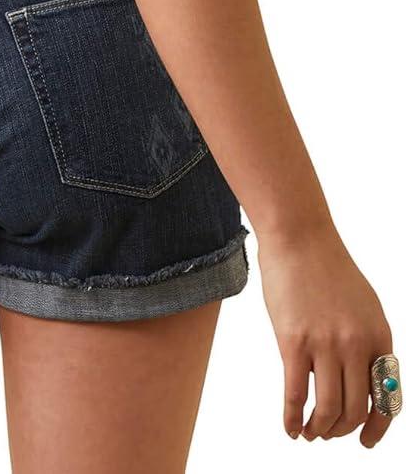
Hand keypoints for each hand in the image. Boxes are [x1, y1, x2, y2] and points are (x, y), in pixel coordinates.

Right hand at [257, 219, 396, 448]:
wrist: (299, 236)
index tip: (365, 441)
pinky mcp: (293, 341)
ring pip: (328, 409)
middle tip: (328, 432)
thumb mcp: (363, 306)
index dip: (377, 427)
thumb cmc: (327, 268)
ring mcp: (325, 343)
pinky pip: (295, 395)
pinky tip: (290, 427)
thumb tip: (362, 381)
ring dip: (319, 429)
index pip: (387, 397)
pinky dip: (292, 419)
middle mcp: (356, 343)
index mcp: (379, 335)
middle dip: (341, 430)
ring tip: (310, 431)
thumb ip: (367, 341)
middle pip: (354, 409)